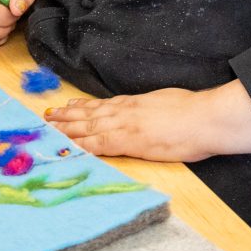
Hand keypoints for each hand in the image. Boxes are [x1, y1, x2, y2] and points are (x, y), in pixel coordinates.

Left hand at [44, 80, 250, 161]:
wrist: (205, 118)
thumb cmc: (193, 112)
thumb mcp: (166, 103)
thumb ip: (152, 109)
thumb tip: (150, 112)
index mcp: (134, 104)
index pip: (102, 105)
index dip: (83, 106)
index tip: (67, 106)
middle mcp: (124, 112)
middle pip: (88, 114)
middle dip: (66, 117)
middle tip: (46, 117)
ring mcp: (124, 125)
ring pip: (87, 127)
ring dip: (65, 129)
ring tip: (48, 129)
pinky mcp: (127, 141)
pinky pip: (97, 144)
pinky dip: (80, 145)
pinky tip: (67, 148)